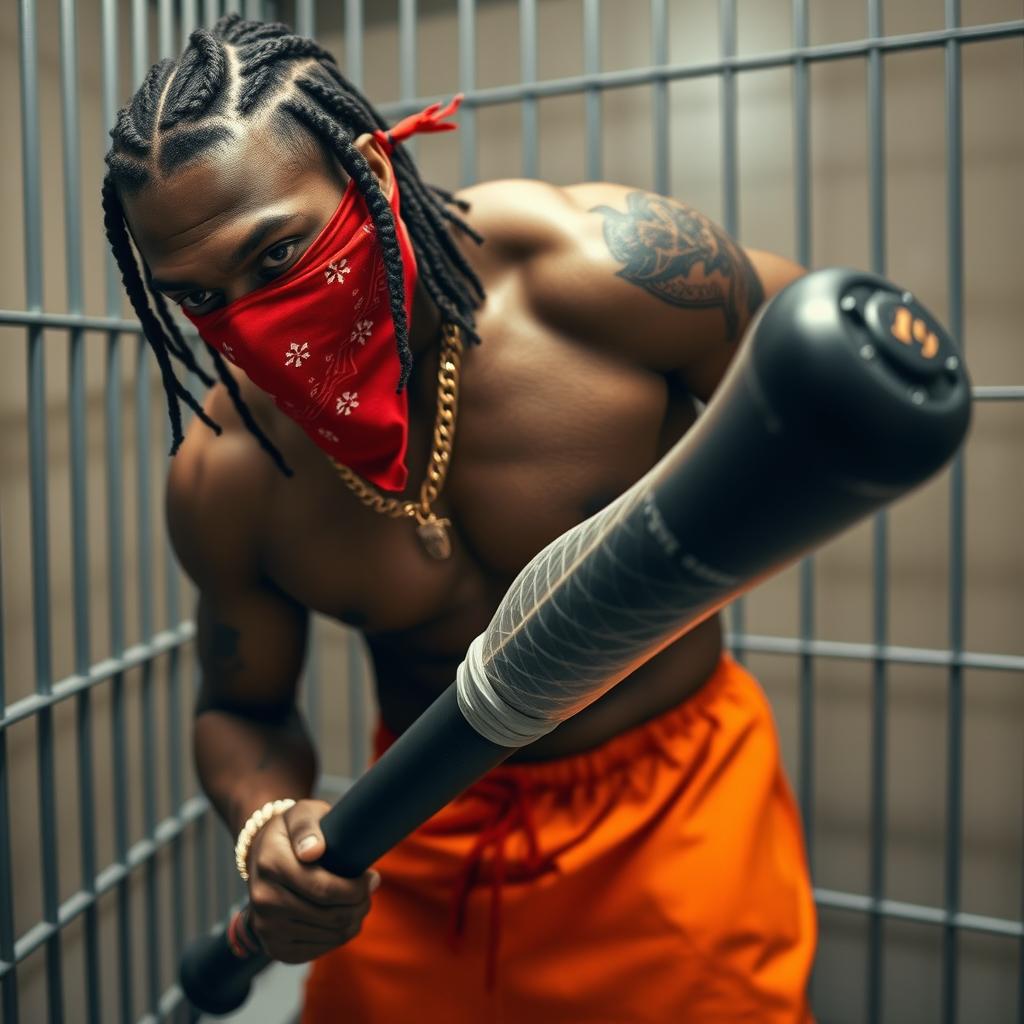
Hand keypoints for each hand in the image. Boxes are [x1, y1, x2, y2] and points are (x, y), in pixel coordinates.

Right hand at [245, 798, 380, 963]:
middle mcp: (262, 899)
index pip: (323, 889)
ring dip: (352, 921)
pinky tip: (343, 919)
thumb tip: (313, 851)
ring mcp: (265, 927)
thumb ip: (308, 827)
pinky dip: (337, 937)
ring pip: (327, 935)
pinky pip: (317, 951)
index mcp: (270, 864)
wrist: (263, 856)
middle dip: (359, 904)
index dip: (356, 888)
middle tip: (370, 890)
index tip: (371, 878)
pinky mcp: (274, 947)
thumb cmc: (292, 832)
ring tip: (359, 903)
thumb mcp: (301, 814)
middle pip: (329, 916)